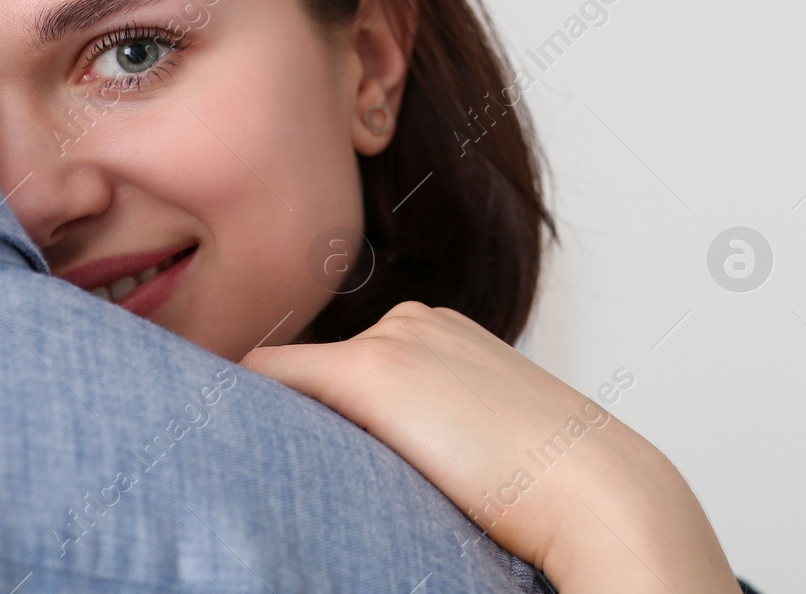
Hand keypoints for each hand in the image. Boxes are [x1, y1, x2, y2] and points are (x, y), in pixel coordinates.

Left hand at [240, 301, 736, 593]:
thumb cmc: (551, 485)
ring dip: (269, 411)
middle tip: (261, 460)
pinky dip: (236, 398)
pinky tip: (211, 428)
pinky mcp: (372, 368)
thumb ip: (438, 433)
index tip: (289, 444)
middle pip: (318, 366)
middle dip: (291, 410)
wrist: (593, 485)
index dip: (319, 408)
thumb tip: (400, 470)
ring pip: (290, 374)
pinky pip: (269, 375)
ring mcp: (396, 338)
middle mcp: (418, 320)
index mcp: (449, 334)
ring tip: (245, 458)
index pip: (356, 363)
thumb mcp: (490, 441)